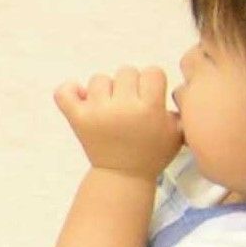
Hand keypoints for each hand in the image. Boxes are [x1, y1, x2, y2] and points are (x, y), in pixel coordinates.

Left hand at [61, 64, 181, 176]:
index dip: (153, 81)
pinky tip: (82, 98)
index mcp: (150, 109)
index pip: (152, 72)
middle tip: (131, 103)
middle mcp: (122, 107)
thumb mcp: (178, 131)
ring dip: (105, 90)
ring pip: (99, 79)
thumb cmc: (153, 152)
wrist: (123, 174)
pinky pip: (64, 92)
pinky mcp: (76, 118)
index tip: (151, 94)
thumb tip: (177, 86)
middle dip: (131, 85)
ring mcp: (97, 112)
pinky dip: (69, 91)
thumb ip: (181, 107)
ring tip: (111, 107)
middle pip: (126, 72)